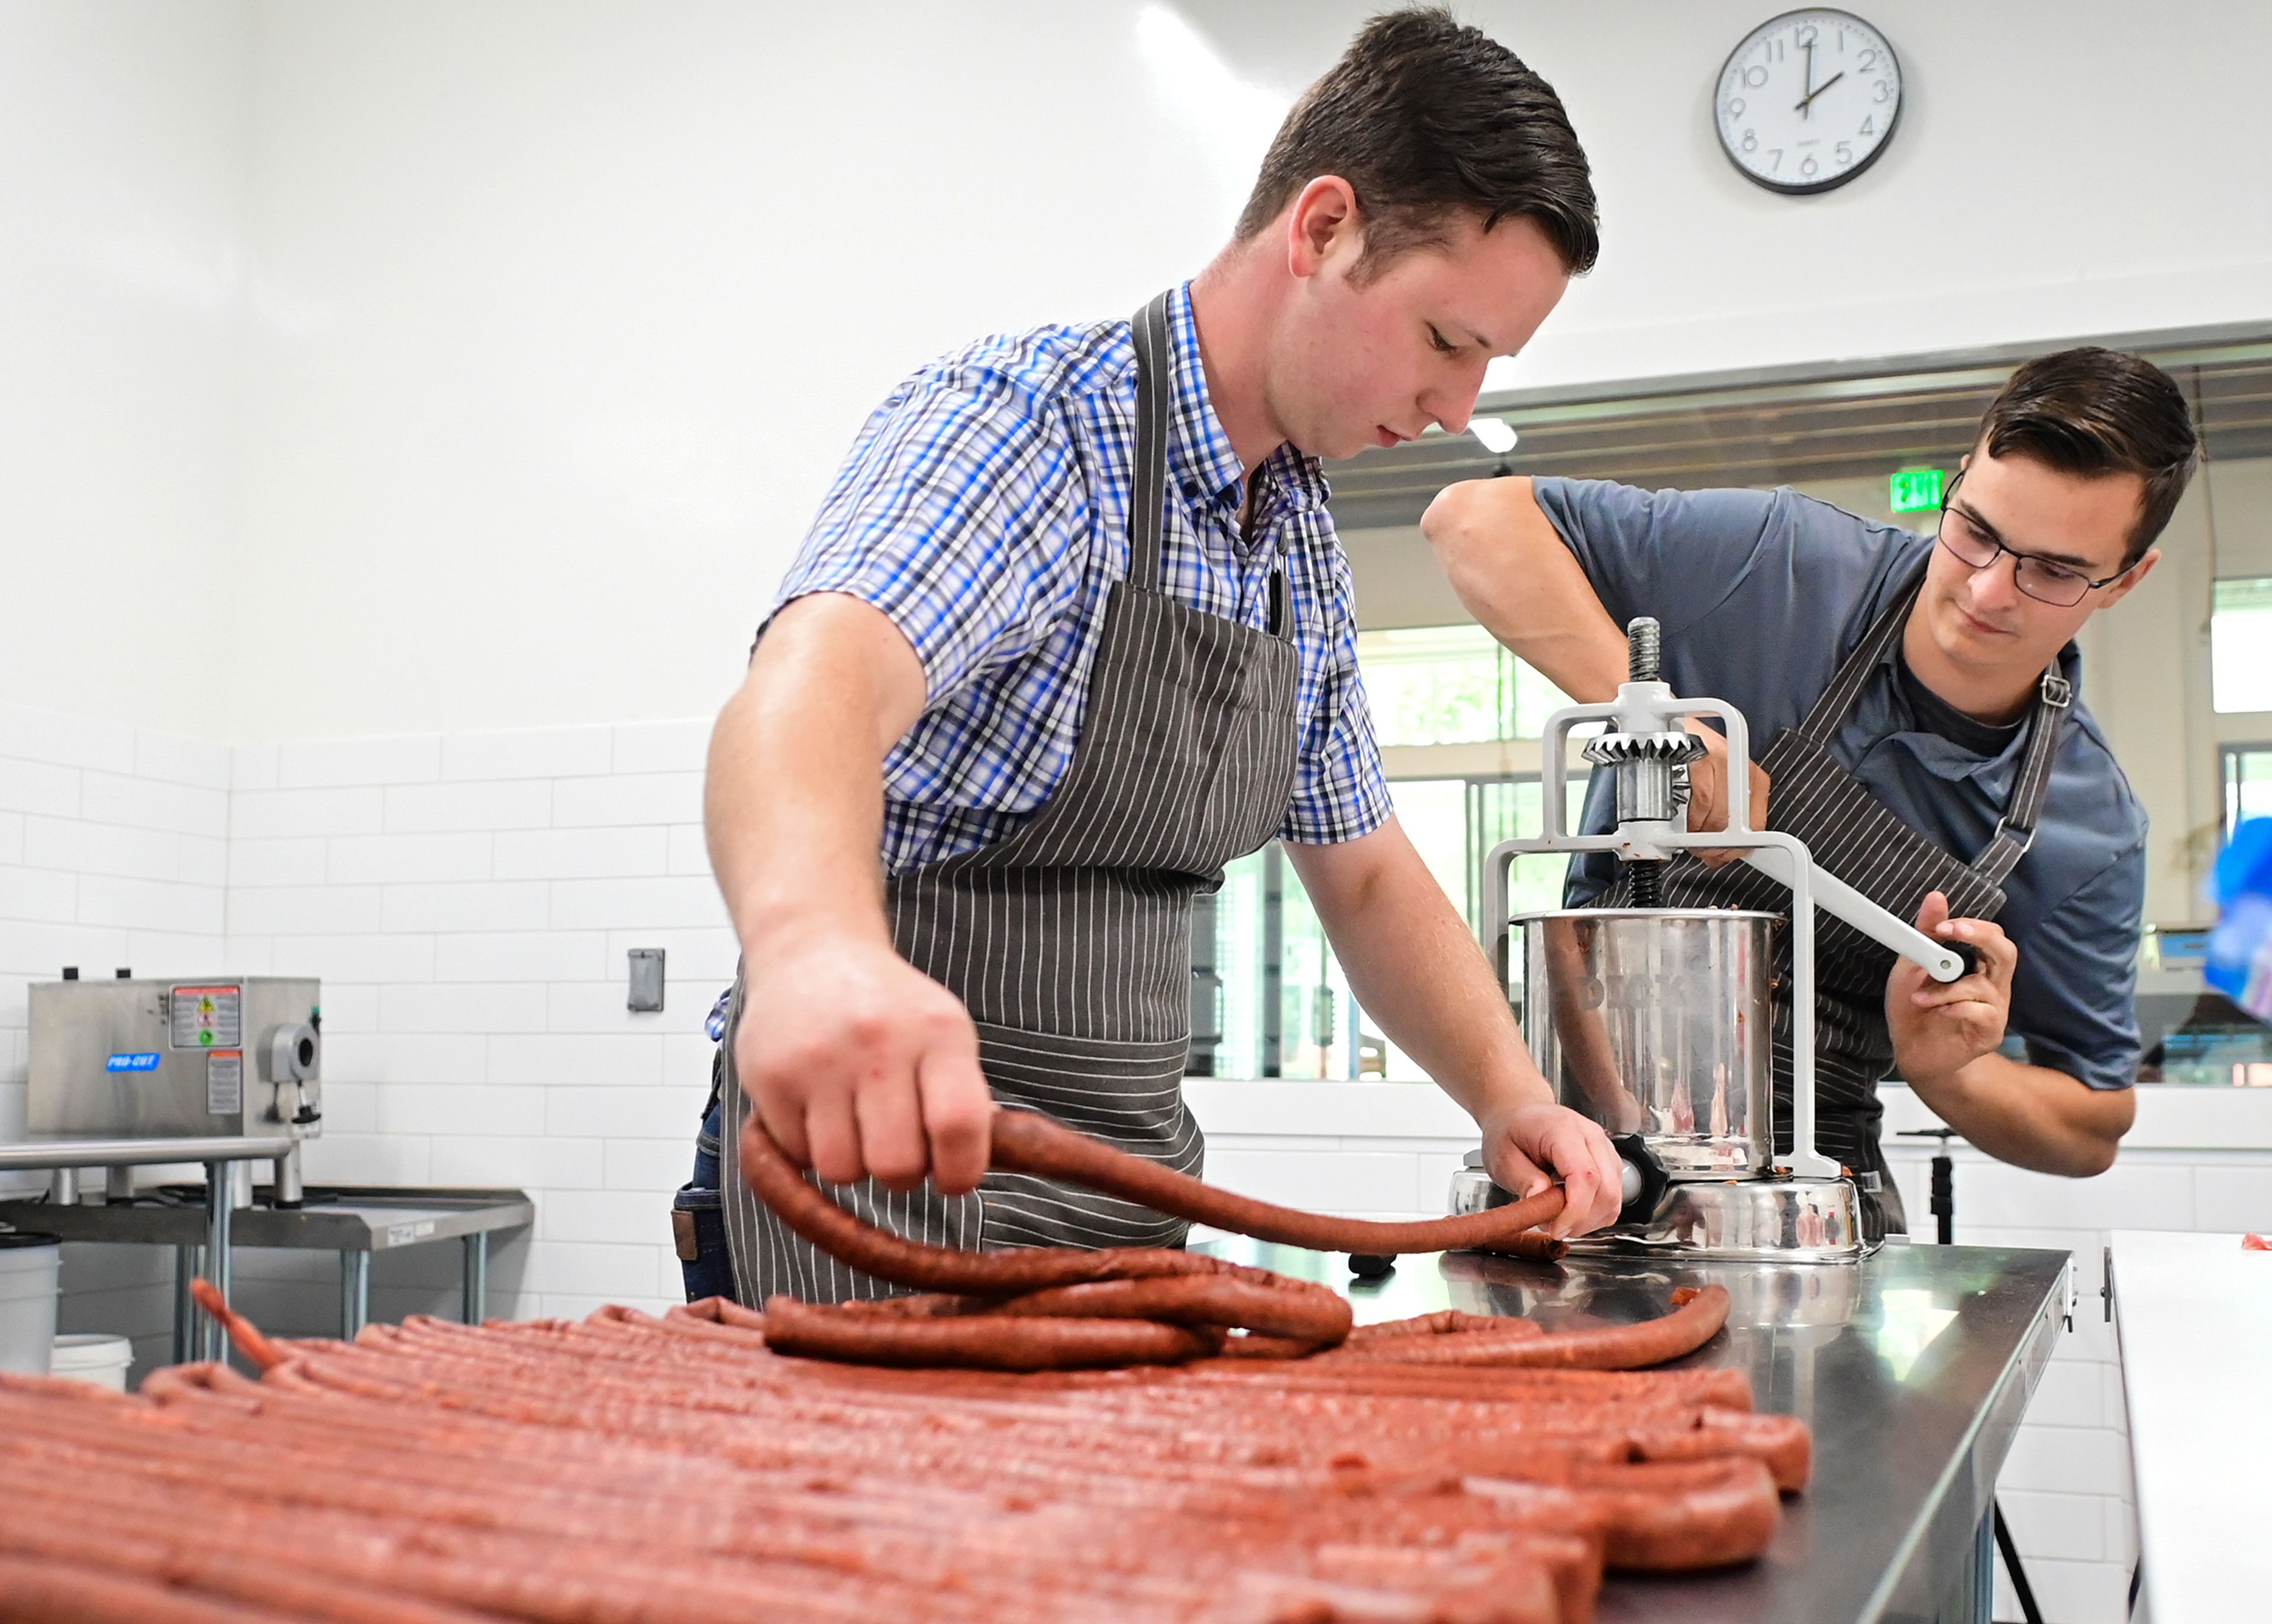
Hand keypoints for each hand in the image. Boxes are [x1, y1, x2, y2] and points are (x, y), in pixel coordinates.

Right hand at [737, 925, 994, 1194]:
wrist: (813, 952)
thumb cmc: (888, 1004)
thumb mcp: (943, 1030)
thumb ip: (962, 1095)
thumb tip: (972, 1163)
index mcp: (937, 1031)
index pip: (958, 1123)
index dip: (961, 1171)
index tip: (952, 1179)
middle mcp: (879, 1041)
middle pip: (896, 1163)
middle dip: (901, 1174)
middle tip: (895, 1149)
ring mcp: (819, 1059)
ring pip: (841, 1169)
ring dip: (852, 1164)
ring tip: (854, 1126)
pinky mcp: (770, 1075)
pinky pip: (796, 1154)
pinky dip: (809, 1147)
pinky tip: (817, 1109)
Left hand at [1480, 1098, 1625, 1237]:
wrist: (1519, 1114)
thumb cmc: (1511, 1132)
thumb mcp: (1503, 1157)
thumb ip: (1523, 1180)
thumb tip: (1541, 1201)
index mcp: (1563, 1129)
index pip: (1585, 1175)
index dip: (1575, 1210)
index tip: (1555, 1229)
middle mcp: (1591, 1137)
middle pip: (1607, 1190)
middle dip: (1582, 1220)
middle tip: (1553, 1227)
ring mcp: (1604, 1149)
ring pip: (1614, 1198)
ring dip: (1589, 1220)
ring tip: (1558, 1217)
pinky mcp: (1608, 1163)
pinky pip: (1613, 1198)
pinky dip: (1595, 1214)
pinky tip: (1571, 1210)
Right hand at [1680, 722, 1771, 867]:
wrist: (1669, 726)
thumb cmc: (1693, 757)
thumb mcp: (1718, 784)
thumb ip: (1724, 814)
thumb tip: (1722, 851)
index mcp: (1752, 777)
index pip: (1756, 822)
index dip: (1740, 847)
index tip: (1728, 856)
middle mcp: (1740, 768)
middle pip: (1732, 825)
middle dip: (1714, 846)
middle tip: (1700, 849)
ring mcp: (1720, 762)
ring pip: (1713, 818)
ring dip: (1696, 834)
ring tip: (1687, 833)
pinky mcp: (1699, 759)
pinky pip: (1696, 804)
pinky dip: (1685, 818)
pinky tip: (1680, 817)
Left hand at [1886, 892, 2015, 1086]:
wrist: (1911, 1050)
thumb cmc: (1915, 1006)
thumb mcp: (1911, 966)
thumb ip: (1925, 934)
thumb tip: (1936, 898)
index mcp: (1978, 965)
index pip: (1993, 936)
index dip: (1973, 926)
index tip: (1943, 925)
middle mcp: (1992, 985)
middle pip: (2007, 953)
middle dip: (1980, 937)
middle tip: (1949, 931)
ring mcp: (1994, 1010)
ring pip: (1985, 986)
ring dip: (1947, 988)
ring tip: (1919, 995)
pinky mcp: (1990, 1033)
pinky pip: (1983, 1013)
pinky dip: (1956, 1007)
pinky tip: (1938, 1010)